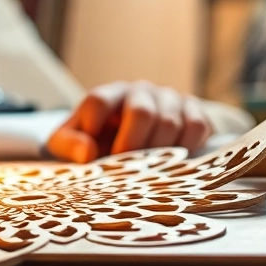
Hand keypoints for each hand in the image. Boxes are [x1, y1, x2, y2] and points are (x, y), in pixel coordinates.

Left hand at [46, 81, 211, 162]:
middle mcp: (140, 92)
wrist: (138, 140)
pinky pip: (196, 127)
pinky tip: (175, 163)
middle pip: (141, 112)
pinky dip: (187, 148)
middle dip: (132, 146)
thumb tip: (87, 153)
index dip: (94, 127)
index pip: (99, 101)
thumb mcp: (73, 143)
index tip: (93, 155)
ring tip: (148, 172)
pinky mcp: (194, 111)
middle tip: (126, 171)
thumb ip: (70, 145)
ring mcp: (169, 99)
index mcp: (108, 96)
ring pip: (169, 122)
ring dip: (158, 153)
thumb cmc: (100, 143)